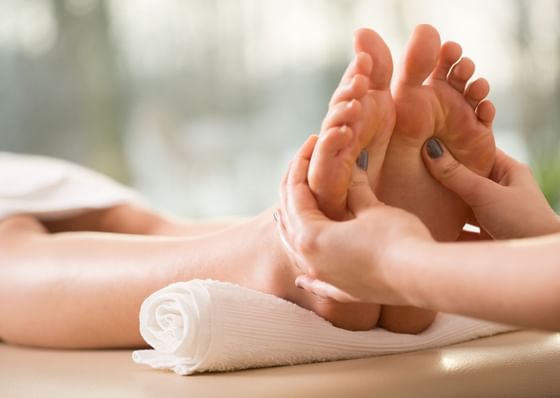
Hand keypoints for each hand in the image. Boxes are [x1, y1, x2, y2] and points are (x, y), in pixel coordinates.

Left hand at [276, 135, 432, 303]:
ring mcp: (325, 280)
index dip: (301, 165)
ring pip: (297, 252)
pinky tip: (301, 280)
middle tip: (300, 167)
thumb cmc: (397, 238)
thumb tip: (352, 171)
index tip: (310, 143)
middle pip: (290, 221)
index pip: (296, 194)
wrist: (421, 276)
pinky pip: (317, 283)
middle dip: (293, 191)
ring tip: (284, 215)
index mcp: (310, 236)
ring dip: (290, 230)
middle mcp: (310, 261)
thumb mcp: (372, 208)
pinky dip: (308, 279)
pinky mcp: (344, 291)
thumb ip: (355, 191)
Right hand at [423, 139, 559, 239]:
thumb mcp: (486, 194)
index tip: (429, 140)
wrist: (534, 265)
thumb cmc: (523, 222)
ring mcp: (491, 215)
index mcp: (508, 172)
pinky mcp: (483, 236)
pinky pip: (458, 228)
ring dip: (441, 204)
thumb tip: (431, 149)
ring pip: (459, 205)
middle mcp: (500, 191)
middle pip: (465, 179)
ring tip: (416, 196)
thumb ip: (456, 175)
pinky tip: (425, 224)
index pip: (478, 151)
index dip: (455, 145)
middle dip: (442, 176)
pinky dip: (443, 227)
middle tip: (414, 167)